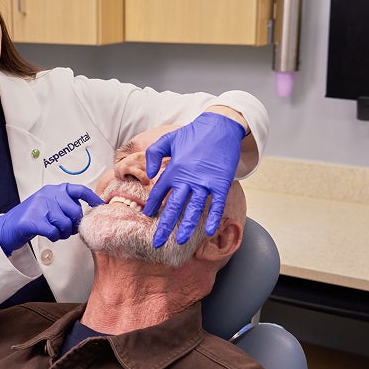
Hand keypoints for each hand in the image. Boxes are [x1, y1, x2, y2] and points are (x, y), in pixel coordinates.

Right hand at [0, 183, 104, 255]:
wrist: (9, 226)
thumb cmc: (33, 217)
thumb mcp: (51, 204)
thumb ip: (67, 205)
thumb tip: (88, 213)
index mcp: (55, 190)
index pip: (78, 190)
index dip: (92, 198)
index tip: (100, 206)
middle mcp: (48, 195)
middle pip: (75, 211)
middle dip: (74, 224)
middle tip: (68, 229)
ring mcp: (40, 206)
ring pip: (65, 223)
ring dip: (63, 232)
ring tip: (57, 232)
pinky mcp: (33, 220)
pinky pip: (54, 232)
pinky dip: (54, 237)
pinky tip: (49, 234)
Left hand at [142, 112, 245, 246]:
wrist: (220, 126)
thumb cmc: (193, 133)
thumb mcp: (168, 139)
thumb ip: (154, 154)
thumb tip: (150, 174)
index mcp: (174, 169)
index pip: (159, 192)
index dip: (152, 206)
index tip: (146, 217)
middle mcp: (188, 179)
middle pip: (174, 207)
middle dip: (165, 226)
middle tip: (157, 243)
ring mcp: (206, 182)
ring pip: (194, 209)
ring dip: (187, 227)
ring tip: (180, 241)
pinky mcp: (222, 183)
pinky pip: (217, 204)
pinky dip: (213, 218)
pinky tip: (209, 231)